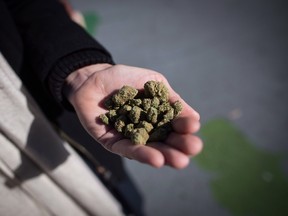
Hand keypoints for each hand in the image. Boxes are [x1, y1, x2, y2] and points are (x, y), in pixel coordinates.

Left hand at [65, 64, 201, 168]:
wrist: (94, 76)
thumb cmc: (125, 78)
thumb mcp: (153, 83)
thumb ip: (171, 100)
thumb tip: (196, 117)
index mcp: (157, 117)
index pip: (174, 125)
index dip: (185, 127)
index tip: (194, 127)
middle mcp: (146, 130)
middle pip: (165, 141)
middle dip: (180, 146)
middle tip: (193, 149)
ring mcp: (130, 138)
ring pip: (149, 150)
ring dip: (165, 155)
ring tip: (180, 161)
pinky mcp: (112, 143)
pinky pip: (127, 150)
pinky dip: (142, 154)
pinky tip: (157, 160)